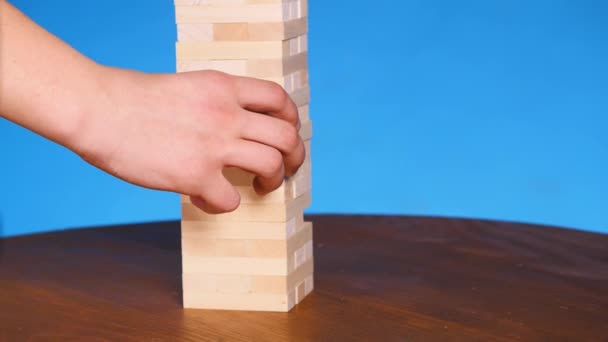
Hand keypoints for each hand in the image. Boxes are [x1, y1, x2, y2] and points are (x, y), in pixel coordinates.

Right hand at [73, 68, 304, 213]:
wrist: (98, 110)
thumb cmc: (132, 98)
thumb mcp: (187, 86)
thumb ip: (215, 102)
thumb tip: (234, 126)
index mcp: (223, 88)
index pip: (278, 98)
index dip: (292, 118)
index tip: (288, 132)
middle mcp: (227, 114)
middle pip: (286, 137)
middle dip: (295, 158)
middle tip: (287, 170)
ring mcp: (214, 145)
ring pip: (272, 166)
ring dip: (273, 182)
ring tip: (260, 188)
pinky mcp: (196, 175)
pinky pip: (231, 201)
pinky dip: (223, 206)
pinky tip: (205, 200)